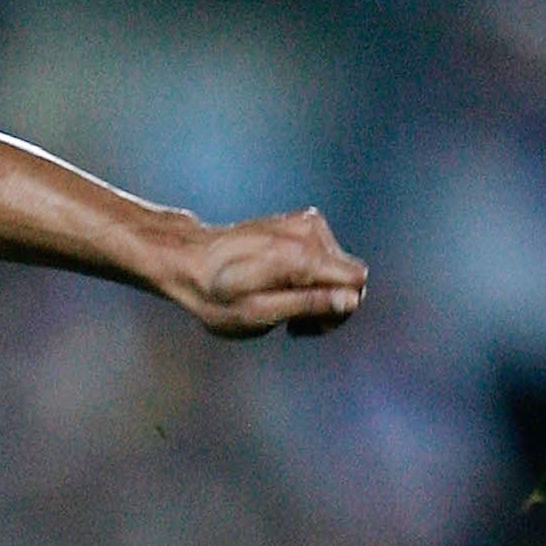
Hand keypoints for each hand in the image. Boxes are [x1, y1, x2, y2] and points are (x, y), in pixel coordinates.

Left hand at [165, 208, 367, 338]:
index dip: (339, 311)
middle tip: (291, 322)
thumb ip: (308, 305)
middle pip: (351, 275)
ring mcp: (307, 221)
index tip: (305, 325)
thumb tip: (351, 300)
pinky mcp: (301, 220)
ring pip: (338, 266)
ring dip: (317, 290)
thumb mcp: (259, 313)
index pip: (356, 283)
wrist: (189, 260)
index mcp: (302, 256)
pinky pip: (324, 254)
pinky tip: (280, 285)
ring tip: (279, 303)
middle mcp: (311, 231)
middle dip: (329, 304)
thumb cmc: (217, 295)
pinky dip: (308, 274)